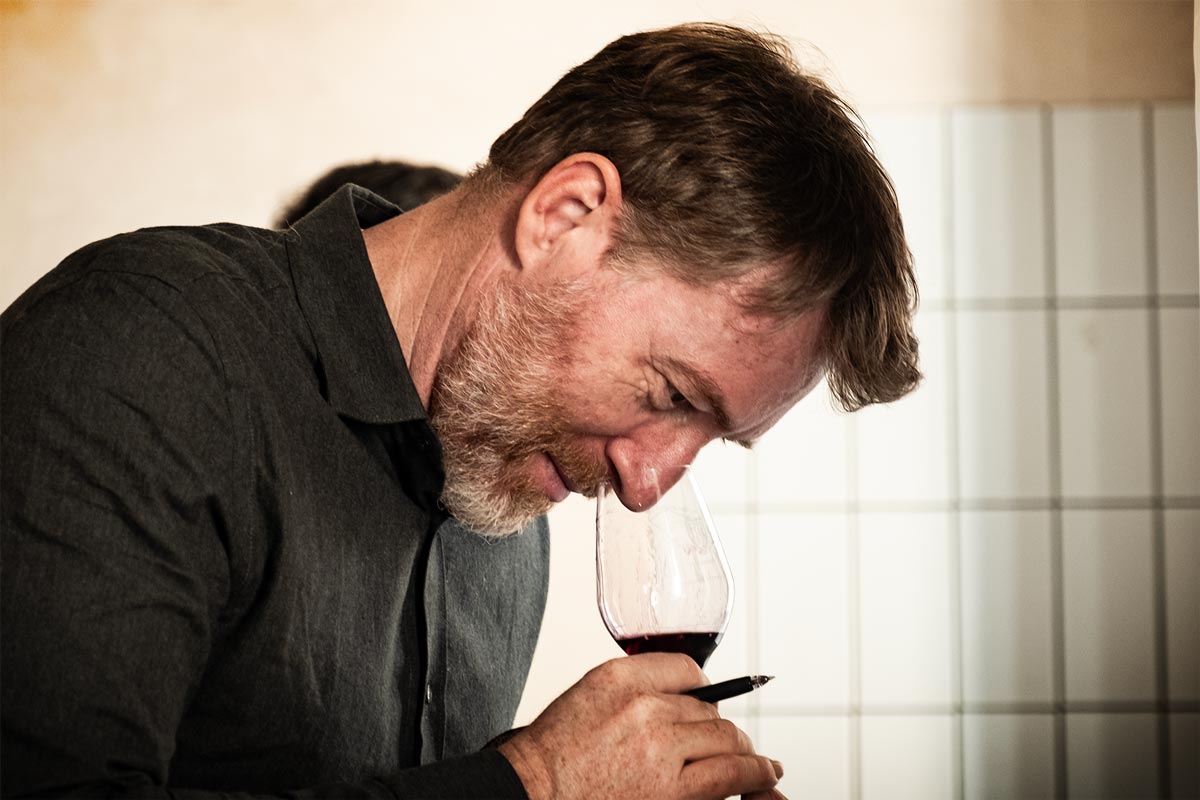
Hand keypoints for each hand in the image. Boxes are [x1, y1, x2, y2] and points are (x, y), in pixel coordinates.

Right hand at [497, 653, 784, 799]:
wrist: (530, 795)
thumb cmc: (551, 757)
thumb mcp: (585, 698)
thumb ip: (630, 690)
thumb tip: (676, 698)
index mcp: (619, 678)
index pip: (685, 669)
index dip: (703, 688)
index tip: (708, 701)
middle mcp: (643, 707)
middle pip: (709, 708)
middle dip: (720, 727)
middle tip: (727, 741)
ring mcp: (660, 749)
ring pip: (725, 738)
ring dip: (743, 750)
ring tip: (756, 760)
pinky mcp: (673, 791)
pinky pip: (731, 774)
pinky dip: (755, 771)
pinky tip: (765, 773)